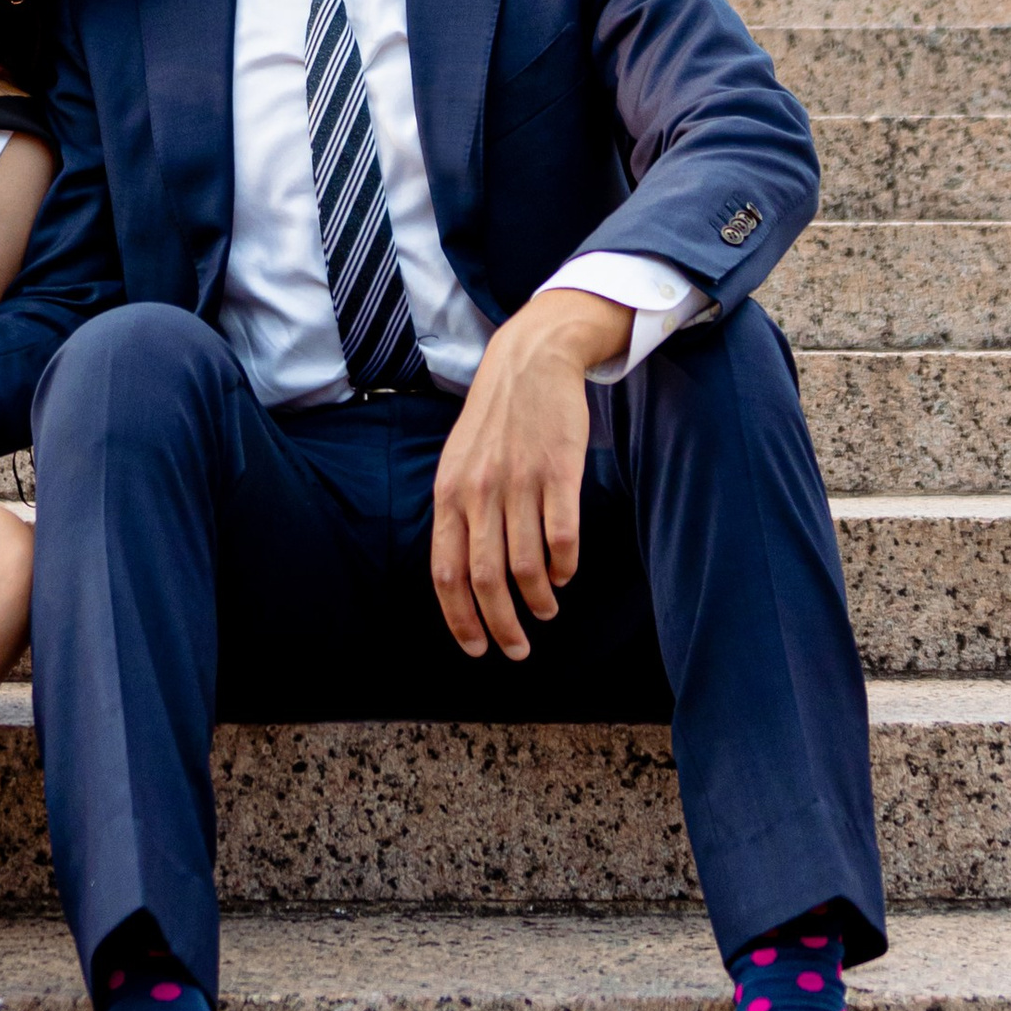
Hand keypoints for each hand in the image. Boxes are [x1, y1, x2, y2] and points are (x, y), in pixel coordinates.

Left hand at [429, 290, 631, 659]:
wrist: (530, 361)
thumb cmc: (494, 420)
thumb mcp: (458, 462)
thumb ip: (456, 512)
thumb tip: (458, 576)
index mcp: (450, 493)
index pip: (446, 573)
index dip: (460, 619)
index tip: (476, 648)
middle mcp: (481, 493)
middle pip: (486, 580)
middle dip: (502, 626)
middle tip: (517, 649)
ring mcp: (520, 483)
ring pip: (527, 566)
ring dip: (538, 601)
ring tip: (546, 610)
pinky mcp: (559, 473)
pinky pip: (563, 538)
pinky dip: (564, 567)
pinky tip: (564, 575)